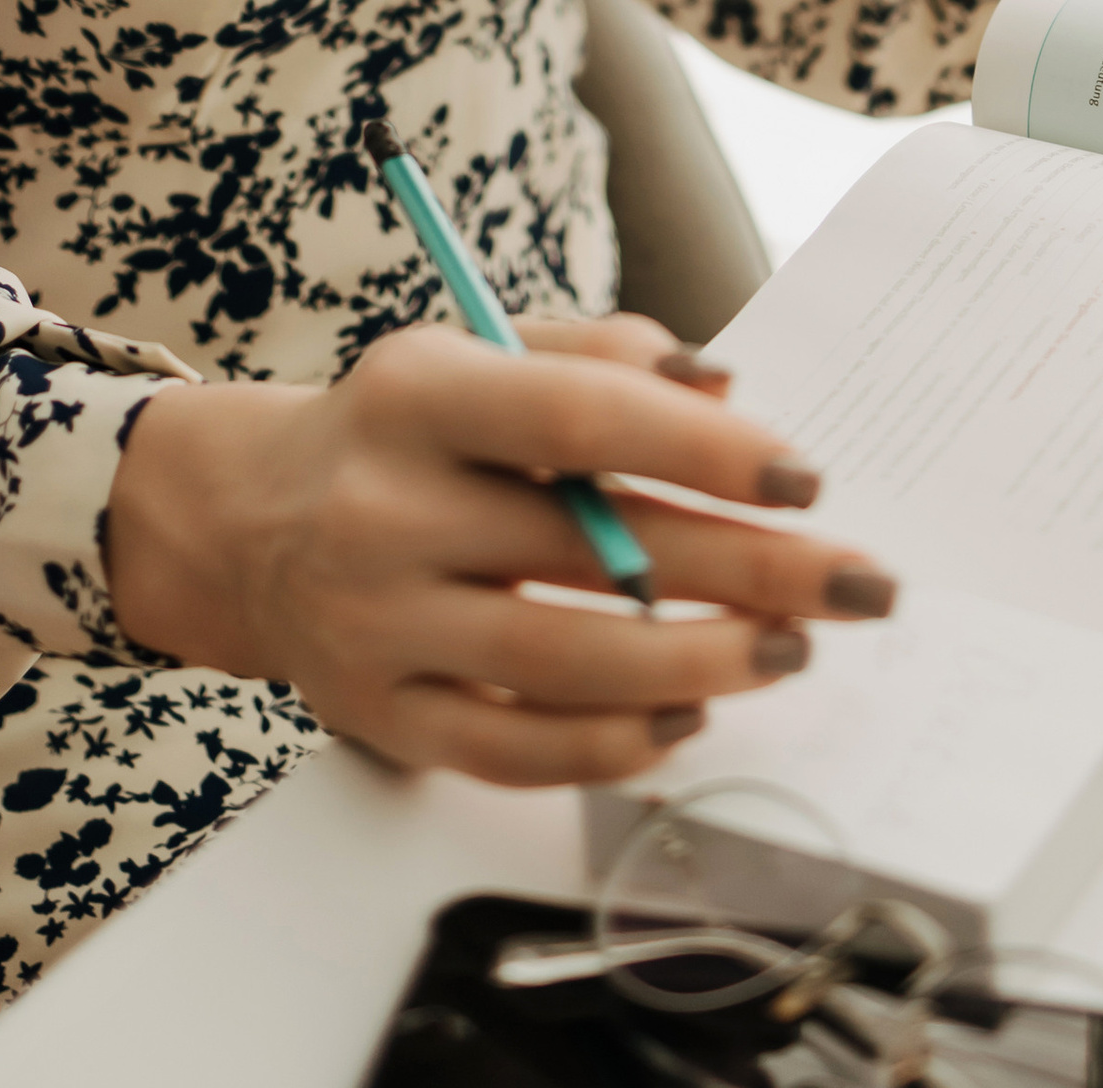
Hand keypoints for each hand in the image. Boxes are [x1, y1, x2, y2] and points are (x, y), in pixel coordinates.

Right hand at [103, 312, 896, 783]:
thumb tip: (724, 390)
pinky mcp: (383, 719)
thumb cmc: (404, 427)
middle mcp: (387, 511)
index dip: (700, 450)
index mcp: (417, 396)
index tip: (803, 476)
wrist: (247, 521)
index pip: (577, 419)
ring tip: (789, 651)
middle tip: (856, 583)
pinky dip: (614, 744)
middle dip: (748, 571)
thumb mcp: (478, 349)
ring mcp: (380, 627)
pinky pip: (515, 753)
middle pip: (591, 552)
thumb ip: (602, 355)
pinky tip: (687, 713)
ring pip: (563, 665)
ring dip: (700, 664)